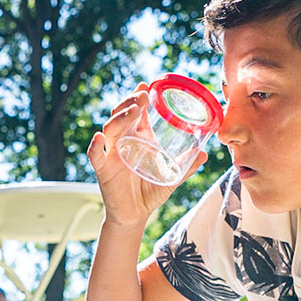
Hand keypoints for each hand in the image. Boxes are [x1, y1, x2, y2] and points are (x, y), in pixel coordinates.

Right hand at [87, 86, 205, 226]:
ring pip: (110, 129)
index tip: (147, 86)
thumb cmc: (151, 191)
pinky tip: (99, 138)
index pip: (137, 112)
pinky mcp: (103, 169)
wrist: (136, 215)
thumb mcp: (172, 177)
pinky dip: (95, 146)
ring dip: (120, 117)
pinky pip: (96, 155)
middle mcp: (123, 141)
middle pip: (121, 115)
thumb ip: (186, 166)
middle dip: (130, 102)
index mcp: (139, 138)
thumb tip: (204, 154)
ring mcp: (112, 154)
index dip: (139, 97)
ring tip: (132, 111)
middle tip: (142, 96)